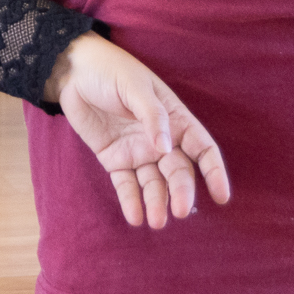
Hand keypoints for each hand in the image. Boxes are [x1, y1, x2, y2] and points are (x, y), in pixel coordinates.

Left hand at [45, 32, 229, 227]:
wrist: (73, 71)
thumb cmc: (111, 71)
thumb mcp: (134, 86)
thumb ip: (152, 116)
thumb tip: (167, 148)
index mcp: (174, 118)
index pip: (202, 148)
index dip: (214, 171)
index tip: (221, 196)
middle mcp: (160, 140)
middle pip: (179, 172)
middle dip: (182, 192)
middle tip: (181, 211)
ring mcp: (138, 152)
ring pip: (154, 183)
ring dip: (157, 202)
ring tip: (155, 222)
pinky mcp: (115, 160)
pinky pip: (126, 185)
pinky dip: (131, 201)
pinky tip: (135, 217)